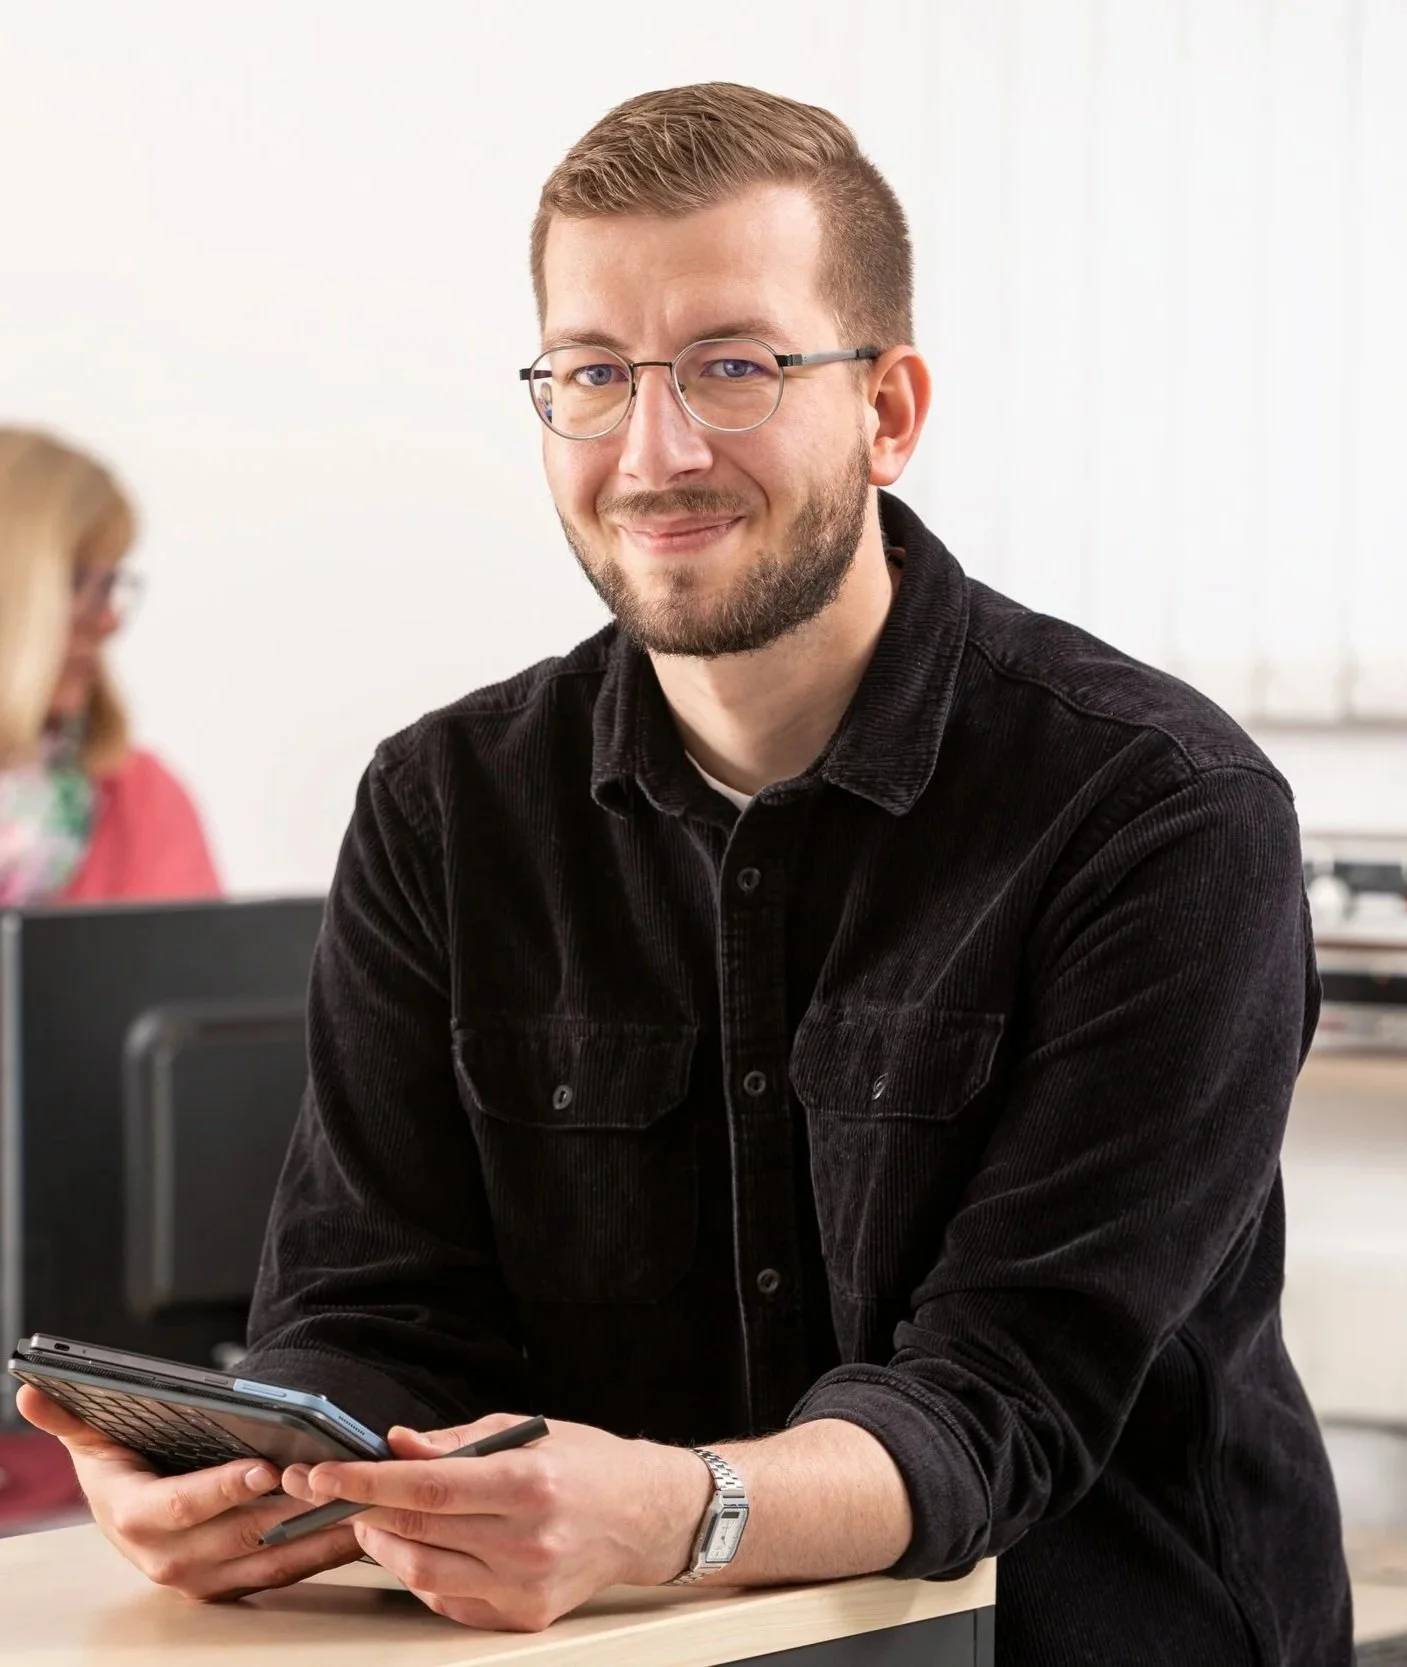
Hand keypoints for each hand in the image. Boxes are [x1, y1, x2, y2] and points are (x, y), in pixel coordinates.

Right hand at [16, 1384, 361, 1599]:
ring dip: (320, 1532)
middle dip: (289, 1507)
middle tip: (332, 1476)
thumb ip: (68, 1417)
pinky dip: (325, 1549)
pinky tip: (360, 1524)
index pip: (183, 1506)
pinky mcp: (237, 1585)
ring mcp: (207, 1578)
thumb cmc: (124, 1464)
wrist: (133, 1513)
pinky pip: (289, 1571)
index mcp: (136, 1520)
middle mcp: (171, 1560)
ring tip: (362, 1500)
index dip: (221, 1489)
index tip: (262, 1468)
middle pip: (240, 1533)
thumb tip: (31, 1389)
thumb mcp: (93, 1438)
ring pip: (274, 1558)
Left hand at [281, 1412, 712, 1630]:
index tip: (323, 1475)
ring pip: (423, 1573)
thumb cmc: (588, 1463)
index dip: (365, 1480)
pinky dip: (421, 1573)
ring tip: (375, 1517)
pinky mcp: (524, 1616)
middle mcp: (527, 1540)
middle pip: (418, 1529)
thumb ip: (457, 1439)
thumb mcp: (526, 1430)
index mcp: (528, 1483)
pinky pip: (449, 1600)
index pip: (426, 1485)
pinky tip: (419, 1546)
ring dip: (385, 1544)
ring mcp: (525, 1585)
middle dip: (363, 1508)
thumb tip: (397, 1444)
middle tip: (335, 1491)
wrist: (645, 1516)